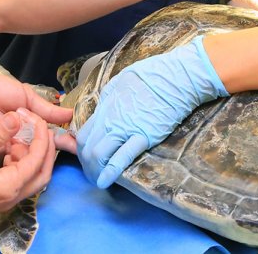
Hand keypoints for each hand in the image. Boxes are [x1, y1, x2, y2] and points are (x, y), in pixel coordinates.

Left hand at [0, 68, 75, 153]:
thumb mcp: (26, 96)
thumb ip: (46, 109)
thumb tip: (70, 114)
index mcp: (27, 123)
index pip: (47, 134)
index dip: (61, 139)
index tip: (76, 142)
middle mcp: (19, 136)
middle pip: (39, 146)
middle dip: (51, 144)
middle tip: (67, 143)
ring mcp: (7, 144)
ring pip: (28, 151)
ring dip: (34, 142)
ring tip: (35, 130)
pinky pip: (11, 154)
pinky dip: (19, 146)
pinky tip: (20, 136)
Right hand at [0, 110, 57, 225]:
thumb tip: (16, 118)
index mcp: (7, 187)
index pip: (37, 161)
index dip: (42, 139)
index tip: (40, 121)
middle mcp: (10, 198)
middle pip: (42, 173)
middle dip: (44, 149)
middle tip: (40, 128)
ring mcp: (3, 201)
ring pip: (31, 178)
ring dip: (31, 156)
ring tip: (22, 135)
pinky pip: (17, 181)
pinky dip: (19, 164)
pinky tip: (8, 149)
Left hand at [77, 36, 226, 188]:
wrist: (177, 77)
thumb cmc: (152, 74)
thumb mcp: (120, 81)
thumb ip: (108, 98)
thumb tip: (103, 108)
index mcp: (105, 106)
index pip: (82, 133)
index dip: (80, 150)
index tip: (87, 158)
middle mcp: (110, 119)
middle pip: (86, 147)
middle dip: (85, 164)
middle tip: (92, 173)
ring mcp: (125, 128)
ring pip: (97, 154)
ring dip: (94, 171)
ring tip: (98, 180)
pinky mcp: (144, 136)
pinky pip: (121, 157)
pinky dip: (110, 173)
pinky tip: (105, 183)